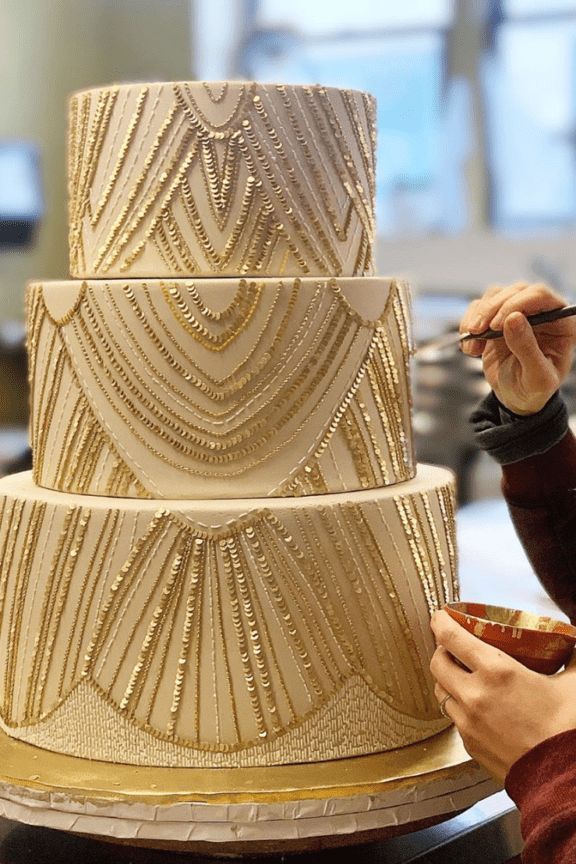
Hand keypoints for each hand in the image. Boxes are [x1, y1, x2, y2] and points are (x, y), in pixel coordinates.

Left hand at [430, 610, 575, 781]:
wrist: (563, 779)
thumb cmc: (567, 730)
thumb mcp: (573, 684)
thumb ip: (570, 657)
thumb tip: (573, 643)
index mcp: (496, 672)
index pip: (452, 637)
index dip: (441, 622)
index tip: (440, 616)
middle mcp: (474, 695)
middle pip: (437, 663)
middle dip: (442, 651)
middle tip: (454, 648)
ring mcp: (468, 722)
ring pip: (441, 692)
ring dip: (448, 680)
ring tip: (463, 677)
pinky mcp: (469, 744)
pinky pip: (454, 718)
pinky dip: (460, 708)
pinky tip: (478, 707)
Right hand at [460, 282, 575, 414]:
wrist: (515, 398)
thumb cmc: (533, 390)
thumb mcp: (537, 378)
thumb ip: (528, 348)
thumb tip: (513, 318)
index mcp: (560, 322)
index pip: (540, 295)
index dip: (516, 304)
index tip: (497, 326)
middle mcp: (541, 312)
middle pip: (515, 291)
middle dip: (492, 309)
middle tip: (477, 332)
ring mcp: (517, 312)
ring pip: (495, 295)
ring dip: (478, 316)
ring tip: (473, 345)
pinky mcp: (496, 318)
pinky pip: (478, 308)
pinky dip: (468, 324)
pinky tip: (470, 348)